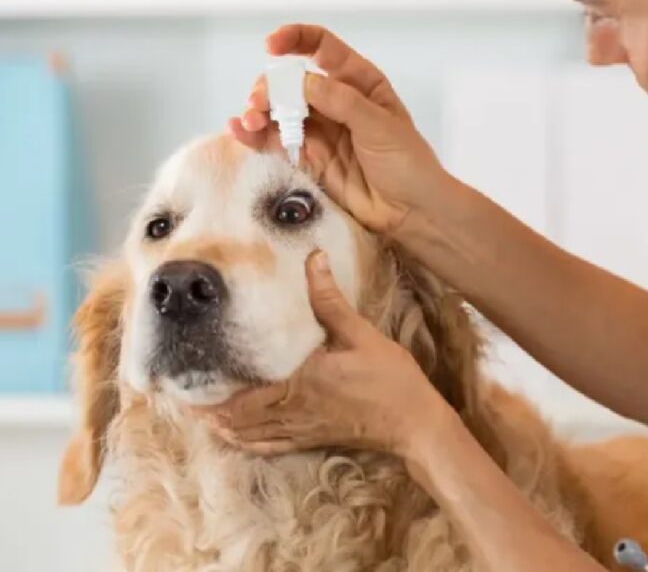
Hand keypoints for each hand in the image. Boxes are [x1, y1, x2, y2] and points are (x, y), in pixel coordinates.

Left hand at [194, 251, 454, 456]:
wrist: (413, 423)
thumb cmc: (390, 380)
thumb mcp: (361, 334)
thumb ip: (330, 300)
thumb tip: (313, 259)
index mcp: (297, 384)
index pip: (240, 396)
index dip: (207, 393)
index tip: (182, 381)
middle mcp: (292, 411)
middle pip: (233, 419)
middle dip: (203, 409)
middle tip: (178, 393)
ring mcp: (300, 430)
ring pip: (246, 435)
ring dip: (218, 425)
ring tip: (195, 411)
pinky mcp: (310, 439)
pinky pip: (267, 445)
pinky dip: (243, 441)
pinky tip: (233, 434)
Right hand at [229, 24, 454, 234]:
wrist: (412, 212)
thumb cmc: (408, 164)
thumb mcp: (380, 125)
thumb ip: (341, 101)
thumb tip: (301, 82)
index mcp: (359, 83)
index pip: (322, 48)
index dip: (295, 40)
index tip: (271, 46)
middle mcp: (336, 102)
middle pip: (291, 82)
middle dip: (271, 87)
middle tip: (260, 104)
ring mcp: (321, 132)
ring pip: (279, 112)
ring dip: (260, 112)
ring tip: (251, 122)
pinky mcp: (310, 160)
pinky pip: (277, 143)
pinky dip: (256, 137)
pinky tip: (240, 132)